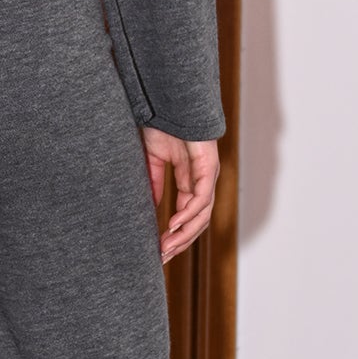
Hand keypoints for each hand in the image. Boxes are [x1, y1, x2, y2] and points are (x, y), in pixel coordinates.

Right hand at [142, 127, 217, 262]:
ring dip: (184, 233)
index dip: (174, 234)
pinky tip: (174, 224)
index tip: (158, 250)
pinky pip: (201, 197)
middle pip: (196, 221)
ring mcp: (206, 175)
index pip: (186, 216)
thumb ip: (152, 183)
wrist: (169, 101)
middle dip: (179, 241)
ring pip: (202, 214)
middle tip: (161, 257)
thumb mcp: (151, 160)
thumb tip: (150, 208)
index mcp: (189, 181)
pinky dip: (188, 213)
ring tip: (166, 246)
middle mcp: (201, 181)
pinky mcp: (207, 167)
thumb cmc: (163, 125)